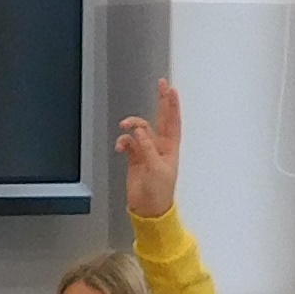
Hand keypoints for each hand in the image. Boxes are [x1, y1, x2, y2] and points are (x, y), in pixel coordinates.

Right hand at [114, 81, 181, 221]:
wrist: (148, 208)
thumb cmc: (159, 192)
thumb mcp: (156, 168)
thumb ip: (147, 148)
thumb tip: (139, 131)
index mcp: (171, 147)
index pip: (173, 121)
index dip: (172, 105)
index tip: (171, 89)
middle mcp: (160, 146)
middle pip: (161, 118)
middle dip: (161, 101)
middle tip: (161, 84)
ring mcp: (147, 150)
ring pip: (139, 129)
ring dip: (132, 125)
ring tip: (125, 126)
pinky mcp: (135, 158)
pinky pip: (128, 142)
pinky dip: (123, 141)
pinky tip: (121, 146)